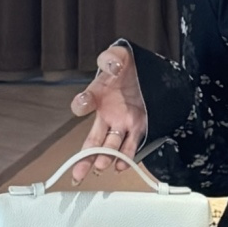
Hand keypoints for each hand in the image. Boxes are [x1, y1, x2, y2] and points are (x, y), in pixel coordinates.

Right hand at [68, 45, 146, 184]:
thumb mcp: (120, 55)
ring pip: (109, 147)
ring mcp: (122, 123)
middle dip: (83, 156)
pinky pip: (131, 146)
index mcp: (98, 95)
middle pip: (92, 139)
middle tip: (76, 171)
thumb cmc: (129, 66)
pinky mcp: (138, 128)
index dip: (82, 103)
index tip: (83, 105)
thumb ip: (111, 58)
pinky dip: (126, 157)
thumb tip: (112, 65)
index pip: (85, 102)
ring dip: (105, 158)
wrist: (151, 73)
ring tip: (101, 166)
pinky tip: (121, 165)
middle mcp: (107, 114)